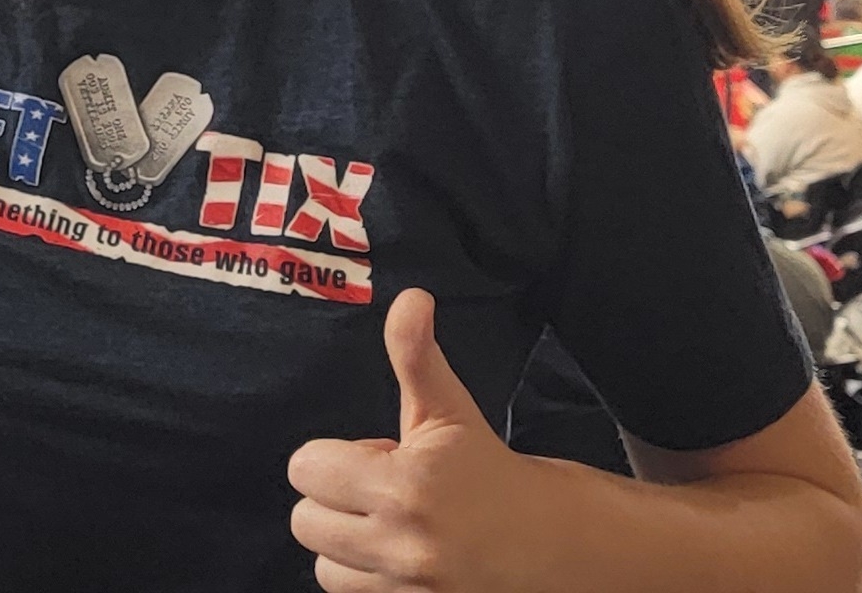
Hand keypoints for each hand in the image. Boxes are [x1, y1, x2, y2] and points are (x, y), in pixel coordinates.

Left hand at [288, 290, 544, 590]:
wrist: (557, 546)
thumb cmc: (492, 474)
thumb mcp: (450, 412)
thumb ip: (416, 356)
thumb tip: (410, 298)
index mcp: (405, 485)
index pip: (306, 467)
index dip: (336, 457)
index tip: (377, 459)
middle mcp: (402, 543)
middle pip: (304, 520)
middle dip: (336, 501)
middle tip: (383, 494)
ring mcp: (408, 588)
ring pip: (324, 567)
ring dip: (348, 548)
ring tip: (393, 529)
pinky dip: (366, 580)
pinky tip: (399, 561)